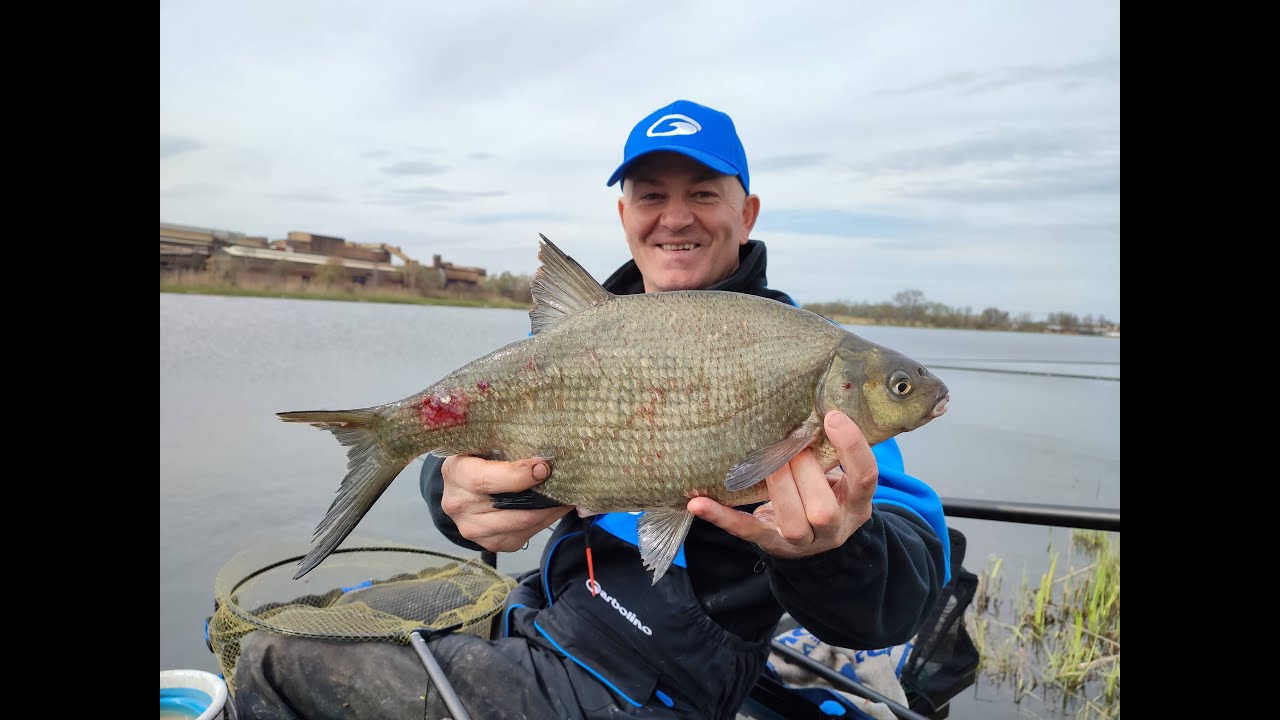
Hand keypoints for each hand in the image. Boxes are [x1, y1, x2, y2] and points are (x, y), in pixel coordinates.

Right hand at [440, 455, 571, 551]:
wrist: (462, 488)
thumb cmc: (478, 458)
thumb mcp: (484, 443)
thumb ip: (508, 445)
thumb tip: (544, 452)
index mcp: (456, 473)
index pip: (484, 480)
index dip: (517, 476)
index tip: (543, 468)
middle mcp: (459, 505)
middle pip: (507, 508)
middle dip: (542, 497)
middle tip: (567, 483)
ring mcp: (473, 529)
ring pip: (520, 525)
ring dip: (548, 511)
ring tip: (566, 495)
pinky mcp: (491, 543)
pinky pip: (524, 535)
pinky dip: (543, 521)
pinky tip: (553, 508)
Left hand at [688, 410, 877, 559]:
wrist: (818, 545)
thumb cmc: (827, 493)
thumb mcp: (840, 475)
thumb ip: (831, 449)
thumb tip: (812, 402)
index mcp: (858, 503)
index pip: (865, 477)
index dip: (852, 446)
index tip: (831, 415)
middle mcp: (835, 527)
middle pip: (823, 509)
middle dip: (804, 471)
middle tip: (791, 445)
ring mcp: (804, 541)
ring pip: (791, 523)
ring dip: (777, 487)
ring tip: (767, 463)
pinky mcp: (771, 543)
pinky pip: (746, 531)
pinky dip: (721, 516)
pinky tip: (698, 502)